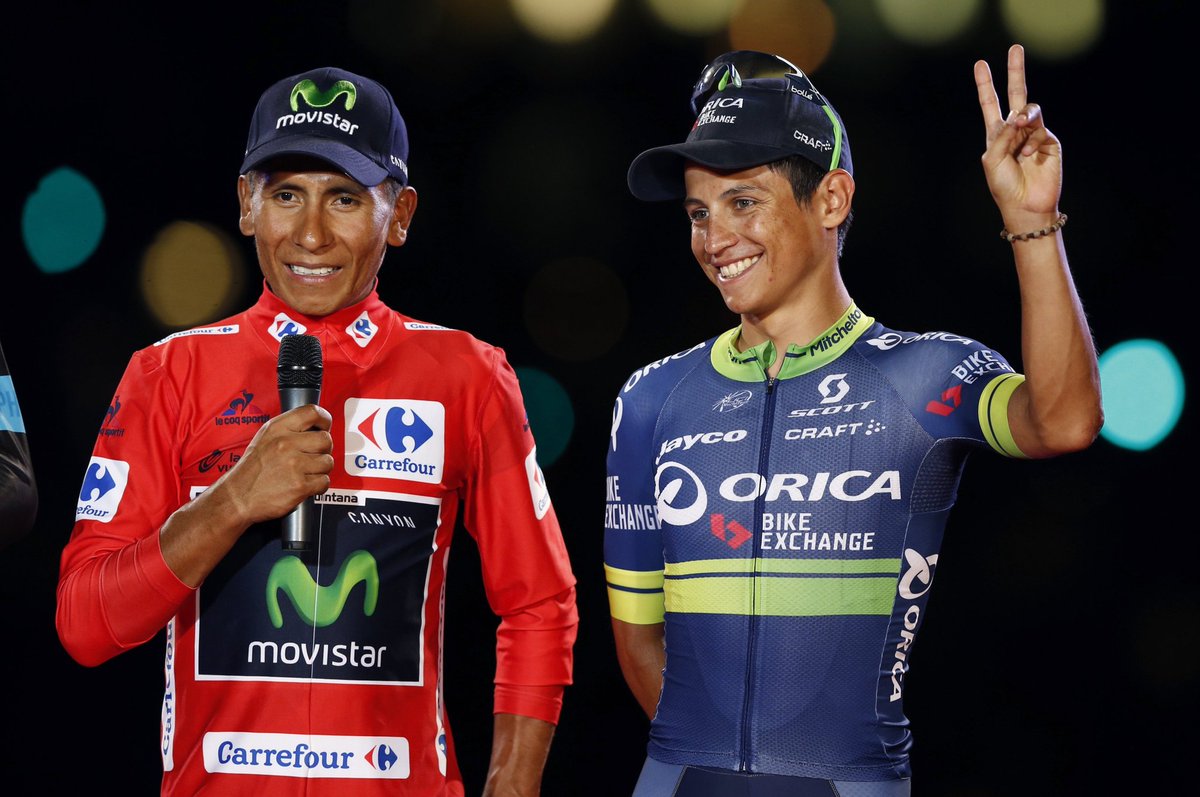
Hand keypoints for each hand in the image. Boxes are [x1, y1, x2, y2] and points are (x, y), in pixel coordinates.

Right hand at [218, 404, 333, 526]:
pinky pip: (324, 481)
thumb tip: (317, 427)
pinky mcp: (300, 485)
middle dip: (323, 450)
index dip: (324, 420)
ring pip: (328, 461)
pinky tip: (304, 485)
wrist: (238, 497)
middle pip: (326, 439)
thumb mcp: (265, 438)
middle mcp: (285, 444)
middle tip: (311, 457)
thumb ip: (290, 430)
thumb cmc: (252, 470)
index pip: (312, 412)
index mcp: (277, 429)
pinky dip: (318, 486)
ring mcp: (294, 465)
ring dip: (320, 470)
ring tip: (304, 473)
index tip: (325, 426)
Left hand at [974, 43, 1061, 227]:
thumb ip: (1002, 135)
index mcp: (996, 134)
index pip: (990, 104)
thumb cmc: (1003, 186)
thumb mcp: (992, 160)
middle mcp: (1015, 131)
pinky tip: (1027, 156)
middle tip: (1015, 48)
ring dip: (1024, 117)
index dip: (985, 85)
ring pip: (1031, 111)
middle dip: (1015, 72)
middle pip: (1017, 95)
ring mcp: (1033, 134)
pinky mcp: (1049, 141)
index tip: (980, 65)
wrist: (1025, 206)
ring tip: (1020, 128)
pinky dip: (1031, 140)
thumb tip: (1018, 114)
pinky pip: (1040, 130)